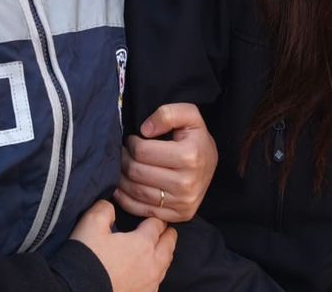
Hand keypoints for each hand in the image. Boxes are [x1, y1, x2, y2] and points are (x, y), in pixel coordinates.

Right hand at [69, 200, 175, 291]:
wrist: (76, 291)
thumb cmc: (86, 259)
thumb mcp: (90, 224)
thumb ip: (104, 209)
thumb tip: (110, 207)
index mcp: (143, 244)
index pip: (158, 224)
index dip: (154, 217)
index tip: (152, 216)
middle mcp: (152, 265)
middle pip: (169, 244)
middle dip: (167, 234)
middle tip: (163, 229)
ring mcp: (149, 284)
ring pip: (166, 265)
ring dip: (164, 254)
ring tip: (159, 249)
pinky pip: (157, 282)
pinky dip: (156, 273)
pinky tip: (148, 272)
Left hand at [116, 103, 217, 221]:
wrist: (210, 164)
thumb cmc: (195, 138)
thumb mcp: (189, 115)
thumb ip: (167, 114)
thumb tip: (145, 130)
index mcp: (189, 156)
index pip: (142, 151)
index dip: (131, 143)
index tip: (132, 140)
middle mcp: (187, 183)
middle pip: (136, 172)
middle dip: (123, 160)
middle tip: (123, 153)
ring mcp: (182, 203)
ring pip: (135, 192)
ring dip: (121, 179)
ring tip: (123, 168)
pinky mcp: (177, 216)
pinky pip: (141, 210)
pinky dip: (125, 199)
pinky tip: (122, 188)